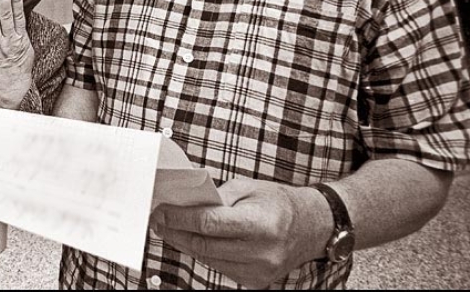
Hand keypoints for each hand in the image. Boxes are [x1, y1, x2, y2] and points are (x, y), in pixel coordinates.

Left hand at [150, 178, 325, 287]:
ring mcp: (259, 271)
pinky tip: (193, 240)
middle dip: (176, 232)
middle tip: (159, 220)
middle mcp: (261, 252)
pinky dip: (203, 253)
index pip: (209, 223)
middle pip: (204, 244)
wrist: (310, 227)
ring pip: (208, 258)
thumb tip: (185, 203)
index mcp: (261, 224)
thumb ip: (218, 196)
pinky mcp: (256, 281)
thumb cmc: (278, 203)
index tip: (161, 211)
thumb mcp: (249, 188)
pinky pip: (219, 267)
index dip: (179, 218)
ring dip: (185, 243)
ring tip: (170, 229)